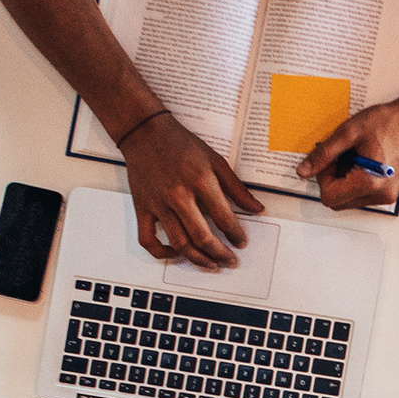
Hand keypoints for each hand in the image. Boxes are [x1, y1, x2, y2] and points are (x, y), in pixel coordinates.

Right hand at [121, 116, 265, 268]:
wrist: (145, 133)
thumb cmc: (180, 143)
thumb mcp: (215, 160)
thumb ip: (236, 187)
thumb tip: (256, 208)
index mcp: (200, 181)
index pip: (224, 218)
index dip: (236, 235)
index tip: (241, 242)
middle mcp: (179, 195)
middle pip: (202, 237)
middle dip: (220, 254)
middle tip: (230, 261)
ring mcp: (158, 204)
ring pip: (180, 243)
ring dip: (198, 259)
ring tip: (211, 265)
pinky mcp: (142, 208)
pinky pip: (148, 240)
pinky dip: (161, 253)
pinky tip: (174, 253)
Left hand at [294, 99, 398, 209]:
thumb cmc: (389, 123)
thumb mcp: (348, 133)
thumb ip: (323, 154)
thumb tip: (304, 171)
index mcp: (369, 184)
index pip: (329, 196)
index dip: (323, 177)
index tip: (330, 158)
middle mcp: (380, 195)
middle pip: (338, 202)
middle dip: (332, 181)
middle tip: (341, 157)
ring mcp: (387, 196)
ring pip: (349, 199)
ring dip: (344, 181)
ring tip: (355, 156)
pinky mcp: (390, 192)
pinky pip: (363, 195)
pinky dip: (356, 181)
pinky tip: (363, 161)